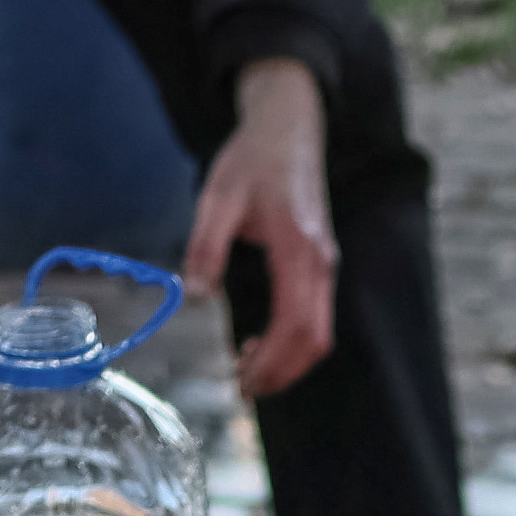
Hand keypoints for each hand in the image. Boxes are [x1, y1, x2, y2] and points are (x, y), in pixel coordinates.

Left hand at [191, 58, 337, 398]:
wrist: (288, 127)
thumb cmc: (253, 158)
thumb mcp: (218, 197)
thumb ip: (205, 247)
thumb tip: (192, 296)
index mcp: (298, 250)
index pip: (294, 325)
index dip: (271, 361)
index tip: (241, 378)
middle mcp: (320, 264)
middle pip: (314, 341)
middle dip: (281, 373)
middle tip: (242, 388)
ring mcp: (324, 266)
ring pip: (318, 335)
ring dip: (287, 362)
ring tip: (246, 370)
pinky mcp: (319, 265)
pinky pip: (314, 318)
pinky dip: (290, 343)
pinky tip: (258, 342)